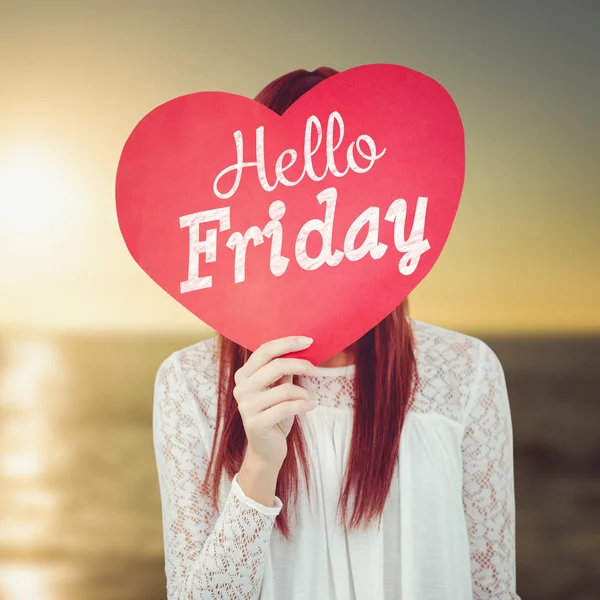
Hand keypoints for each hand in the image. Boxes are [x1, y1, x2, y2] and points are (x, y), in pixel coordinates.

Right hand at [233, 336, 317, 468]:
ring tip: (311, 398)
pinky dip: (304, 405)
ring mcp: (246, 406)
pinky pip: (287, 407)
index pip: (265, 350)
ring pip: (285, 389)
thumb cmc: (275, 414)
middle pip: (275, 366)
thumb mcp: (279, 388)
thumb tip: (301, 348)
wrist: (266, 449)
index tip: (309, 341)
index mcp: (244, 375)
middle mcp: (241, 388)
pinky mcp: (255, 423)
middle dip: (302, 365)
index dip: (288, 343)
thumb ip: (283, 370)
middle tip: (318, 371)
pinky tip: (312, 405)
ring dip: (304, 393)